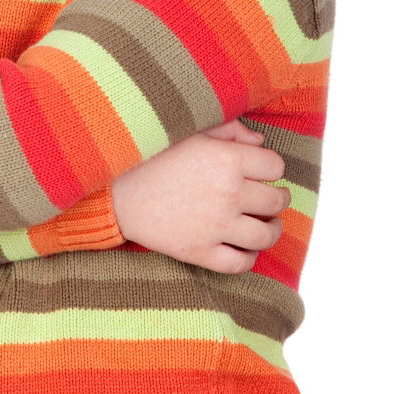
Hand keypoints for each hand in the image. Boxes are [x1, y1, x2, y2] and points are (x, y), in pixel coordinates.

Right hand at [110, 119, 289, 273]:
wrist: (115, 188)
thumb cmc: (151, 153)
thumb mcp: (190, 131)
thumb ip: (229, 130)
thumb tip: (260, 143)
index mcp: (227, 159)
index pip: (275, 166)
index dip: (271, 167)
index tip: (263, 170)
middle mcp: (228, 193)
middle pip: (276, 201)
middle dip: (278, 197)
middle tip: (271, 196)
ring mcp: (216, 226)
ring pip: (266, 235)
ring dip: (272, 228)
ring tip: (267, 223)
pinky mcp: (200, 251)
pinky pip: (240, 263)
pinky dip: (249, 257)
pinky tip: (246, 247)